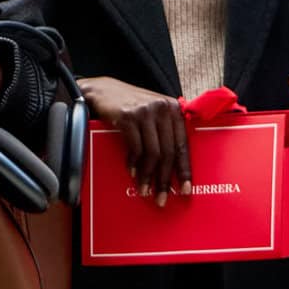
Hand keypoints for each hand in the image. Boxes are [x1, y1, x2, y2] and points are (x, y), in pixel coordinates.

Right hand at [81, 76, 191, 202]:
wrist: (103, 90)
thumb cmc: (131, 106)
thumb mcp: (153, 113)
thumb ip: (166, 130)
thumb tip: (174, 167)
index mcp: (174, 109)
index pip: (183, 145)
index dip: (184, 170)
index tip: (184, 190)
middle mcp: (163, 108)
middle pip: (168, 152)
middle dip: (164, 179)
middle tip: (161, 198)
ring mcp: (145, 112)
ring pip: (152, 153)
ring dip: (148, 176)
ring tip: (144, 190)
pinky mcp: (127, 116)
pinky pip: (135, 147)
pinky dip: (134, 163)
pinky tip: (132, 173)